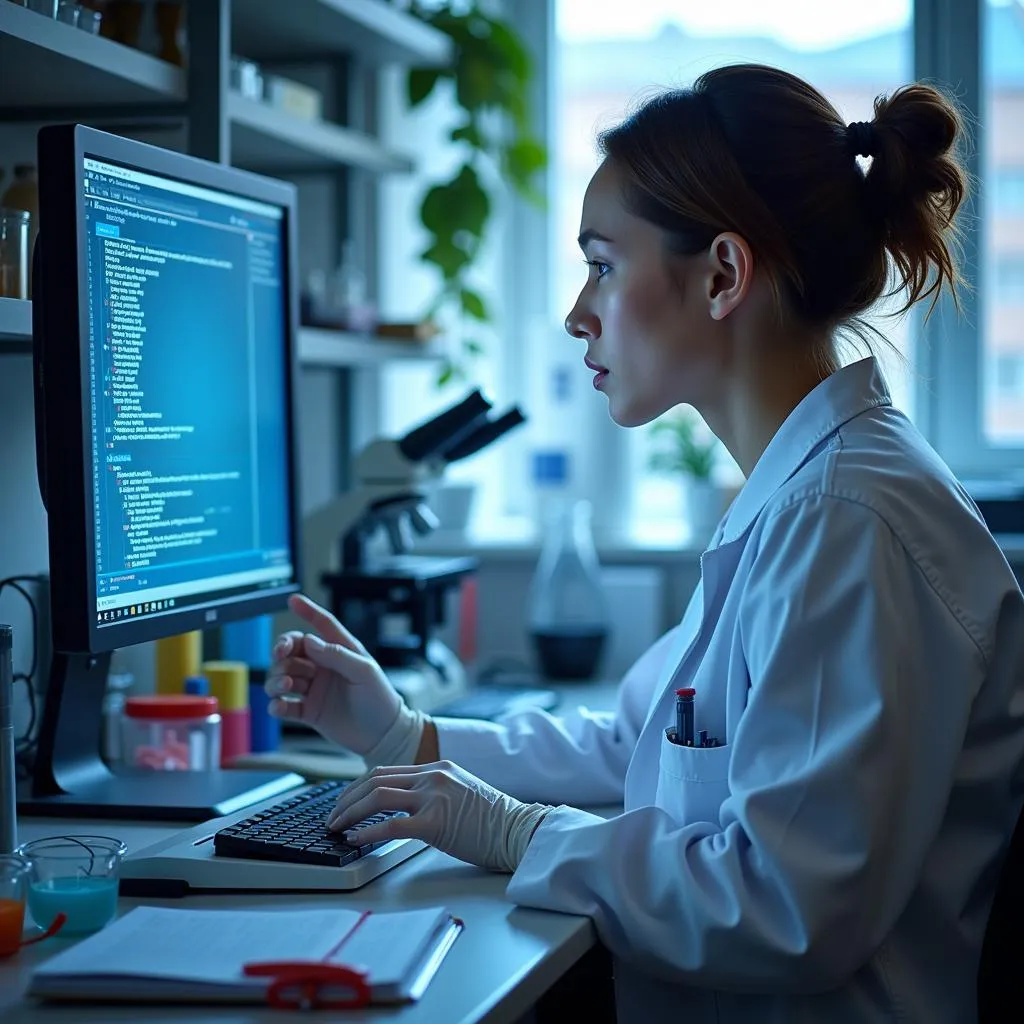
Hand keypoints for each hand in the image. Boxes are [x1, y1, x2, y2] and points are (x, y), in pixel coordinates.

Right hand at [265, 594, 404, 756]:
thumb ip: (337, 655)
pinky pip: (285, 705)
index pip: (322, 626)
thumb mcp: (364, 672)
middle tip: (281, 655)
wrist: (383, 735)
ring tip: (285, 687)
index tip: (293, 599)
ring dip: (277, 679)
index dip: (308, 611)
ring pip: (284, 676)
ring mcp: (315, 689)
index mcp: (340, 652)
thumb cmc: (380, 698)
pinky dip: (276, 705)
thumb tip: (310, 641)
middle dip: (282, 650)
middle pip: (294, 651)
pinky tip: (278, 707)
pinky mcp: (309, 712)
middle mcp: (324, 667)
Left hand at [325, 761, 552, 872]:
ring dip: (350, 812)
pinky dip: (367, 832)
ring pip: (377, 797)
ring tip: (336, 827)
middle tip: (332, 817)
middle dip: (346, 799)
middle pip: (375, 780)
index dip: (357, 787)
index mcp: (437, 767)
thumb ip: (430, 793)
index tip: (343, 802)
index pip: (385, 771)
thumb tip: (397, 809)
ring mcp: (435, 797)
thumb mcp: (458, 793)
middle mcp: (433, 776)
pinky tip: (355, 840)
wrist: (519, 830)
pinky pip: (391, 826)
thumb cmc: (492, 820)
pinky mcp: (436, 823)